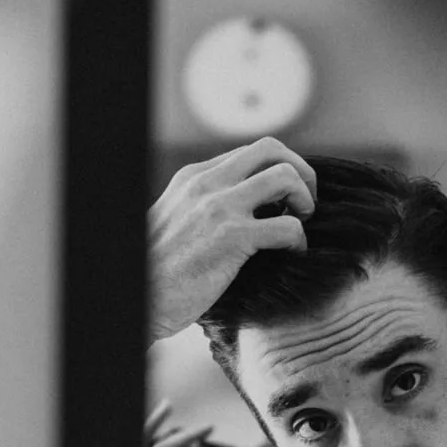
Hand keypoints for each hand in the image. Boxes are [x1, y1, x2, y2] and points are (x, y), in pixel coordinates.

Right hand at [148, 138, 315, 342]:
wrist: (141, 298)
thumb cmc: (158, 272)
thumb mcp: (177, 220)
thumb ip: (204, 206)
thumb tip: (244, 209)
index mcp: (193, 177)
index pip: (249, 152)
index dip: (277, 169)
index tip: (284, 197)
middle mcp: (206, 183)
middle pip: (272, 149)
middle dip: (300, 171)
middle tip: (305, 203)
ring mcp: (220, 207)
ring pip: (286, 175)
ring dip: (305, 199)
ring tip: (301, 224)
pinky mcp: (233, 237)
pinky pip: (288, 225)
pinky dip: (299, 240)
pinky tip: (292, 253)